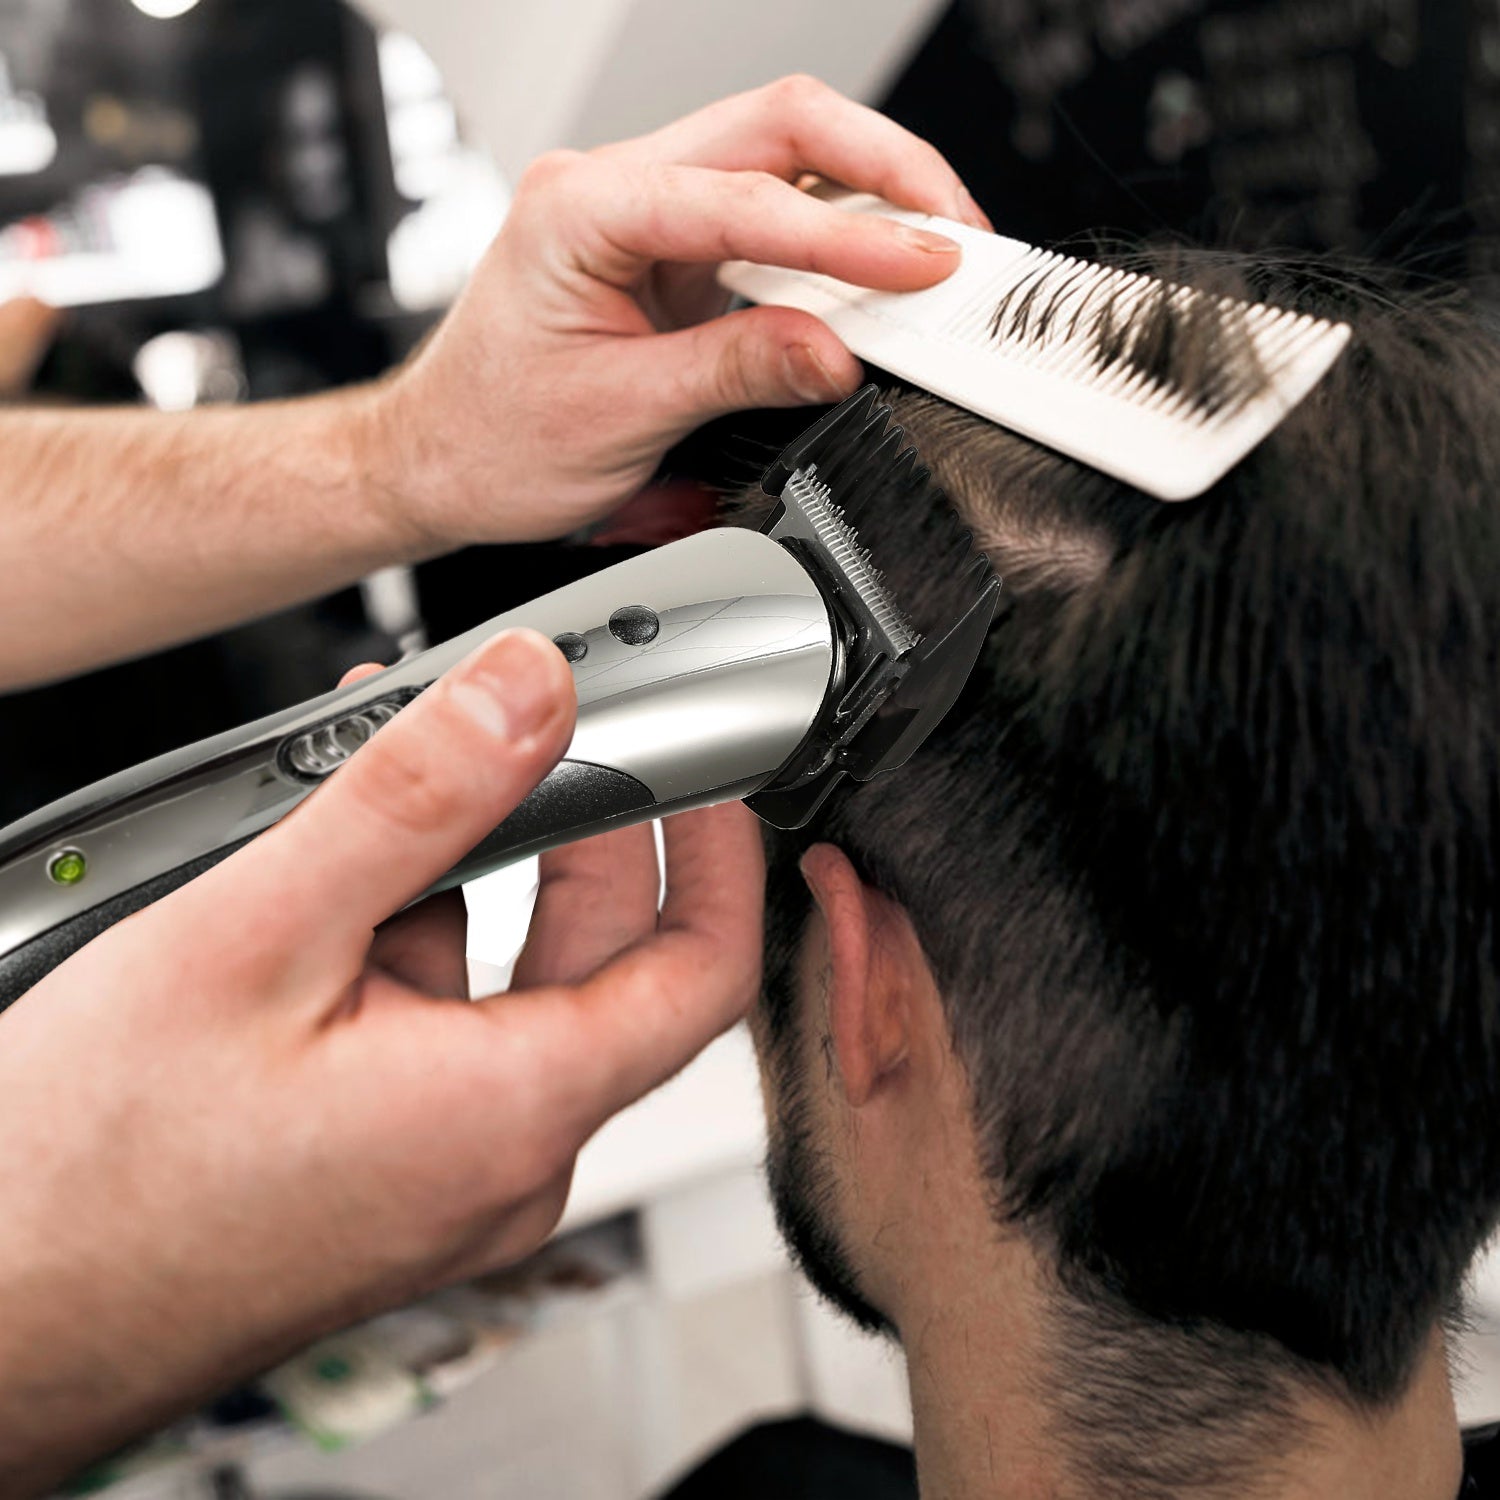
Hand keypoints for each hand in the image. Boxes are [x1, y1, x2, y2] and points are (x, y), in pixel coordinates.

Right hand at [0, 630, 764, 1496]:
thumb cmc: (87, 1182)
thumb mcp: (258, 938)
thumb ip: (414, 798)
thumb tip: (527, 692)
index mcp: (513, 1113)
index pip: (704, 966)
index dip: (721, 848)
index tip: (711, 765)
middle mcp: (500, 1159)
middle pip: (603, 962)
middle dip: (577, 829)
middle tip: (533, 732)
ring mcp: (442, 1172)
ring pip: (509, 988)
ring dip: (470, 876)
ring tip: (395, 784)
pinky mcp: (386, 1171)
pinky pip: (441, 1033)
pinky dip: (411, 943)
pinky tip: (338, 881)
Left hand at [370, 75, 989, 548]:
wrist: (438, 460)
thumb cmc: (490, 436)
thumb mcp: (621, 416)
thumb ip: (735, 372)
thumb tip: (834, 353)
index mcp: (581, 209)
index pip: (745, 198)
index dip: (847, 237)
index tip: (919, 270)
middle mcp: (611, 187)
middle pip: (777, 127)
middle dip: (882, 168)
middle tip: (953, 230)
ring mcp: (642, 213)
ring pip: (779, 158)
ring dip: (862, 197)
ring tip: (928, 253)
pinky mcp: (666, 250)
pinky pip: (765, 219)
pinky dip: (827, 242)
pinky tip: (867, 278)